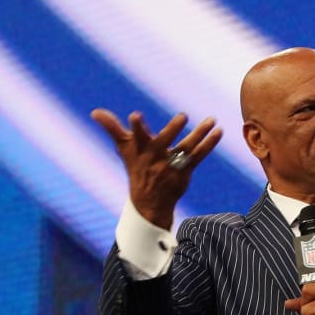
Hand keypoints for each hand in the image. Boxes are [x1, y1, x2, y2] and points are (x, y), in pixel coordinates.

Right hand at [91, 108, 221, 228]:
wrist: (149, 202)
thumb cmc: (136, 168)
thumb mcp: (124, 149)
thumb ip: (112, 128)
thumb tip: (94, 112)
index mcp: (140, 151)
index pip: (137, 137)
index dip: (137, 127)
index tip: (135, 115)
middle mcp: (155, 159)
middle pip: (164, 142)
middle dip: (172, 130)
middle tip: (183, 116)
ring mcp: (171, 166)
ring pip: (186, 148)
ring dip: (200, 133)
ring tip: (211, 120)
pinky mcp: (185, 171)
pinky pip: (199, 156)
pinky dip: (209, 144)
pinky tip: (219, 131)